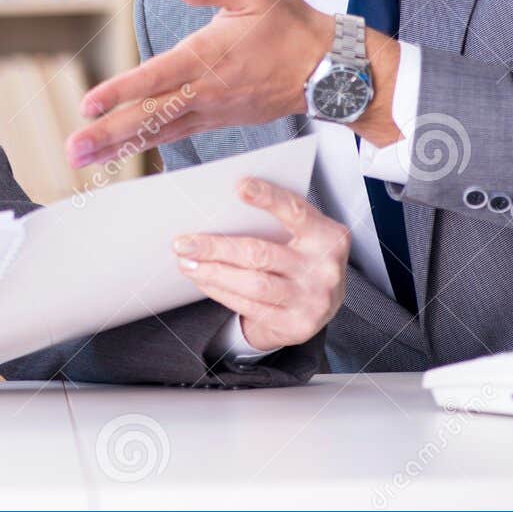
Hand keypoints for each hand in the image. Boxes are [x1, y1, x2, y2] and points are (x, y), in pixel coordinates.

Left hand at [66, 0, 400, 167]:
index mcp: (206, 58)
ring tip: (81, 160)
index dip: (121, 92)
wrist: (329, 68)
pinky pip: (172, 135)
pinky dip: (144, 145)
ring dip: (118, 146)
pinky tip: (120, 152)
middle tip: (72, 151)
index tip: (88, 105)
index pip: (156, 78)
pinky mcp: (215, 120)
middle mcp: (204, 91)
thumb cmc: (290, 25)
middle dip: (108, 134)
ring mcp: (209, 111)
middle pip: (149, 116)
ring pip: (157, 132)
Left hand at [173, 176, 348, 351]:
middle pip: (260, 253)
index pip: (296, 212)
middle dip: (216, 247)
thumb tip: (221, 211)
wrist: (320, 307)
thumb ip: (275, 222)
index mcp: (328, 236)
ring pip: (252, 283)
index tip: (240, 186)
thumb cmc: (302, 260)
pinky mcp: (297, 325)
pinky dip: (220, 291)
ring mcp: (312, 299)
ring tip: (187, 263)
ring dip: (213, 272)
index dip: (268, 198)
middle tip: (184, 243)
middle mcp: (324, 268)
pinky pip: (249, 306)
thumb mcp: (302, 237)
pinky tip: (203, 280)